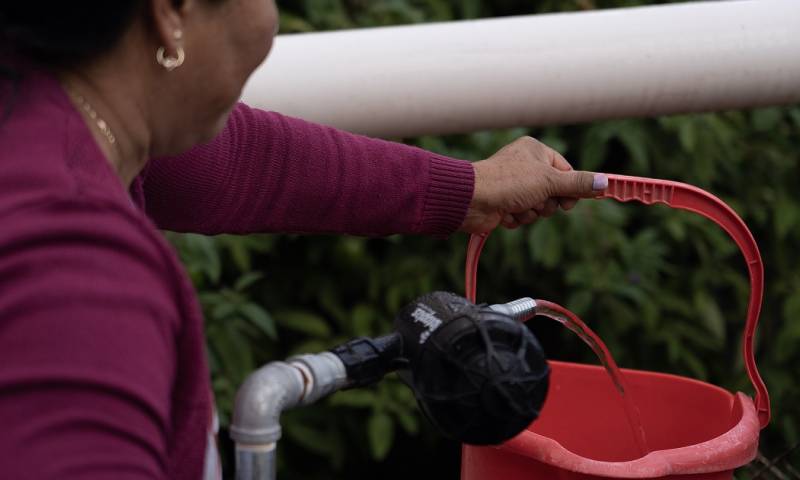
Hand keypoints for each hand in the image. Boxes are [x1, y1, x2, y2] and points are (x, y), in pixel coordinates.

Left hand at [460, 136, 606, 232]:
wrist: (473, 200)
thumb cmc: (509, 182)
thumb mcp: (550, 181)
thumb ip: (578, 183)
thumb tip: (605, 182)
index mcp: (535, 151)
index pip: (565, 170)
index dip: (570, 188)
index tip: (570, 201)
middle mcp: (524, 166)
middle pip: (553, 191)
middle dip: (546, 203)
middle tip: (537, 202)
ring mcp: (514, 186)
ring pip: (538, 206)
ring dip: (531, 212)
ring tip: (517, 206)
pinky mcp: (504, 203)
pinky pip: (522, 215)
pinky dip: (517, 218)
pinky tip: (505, 213)